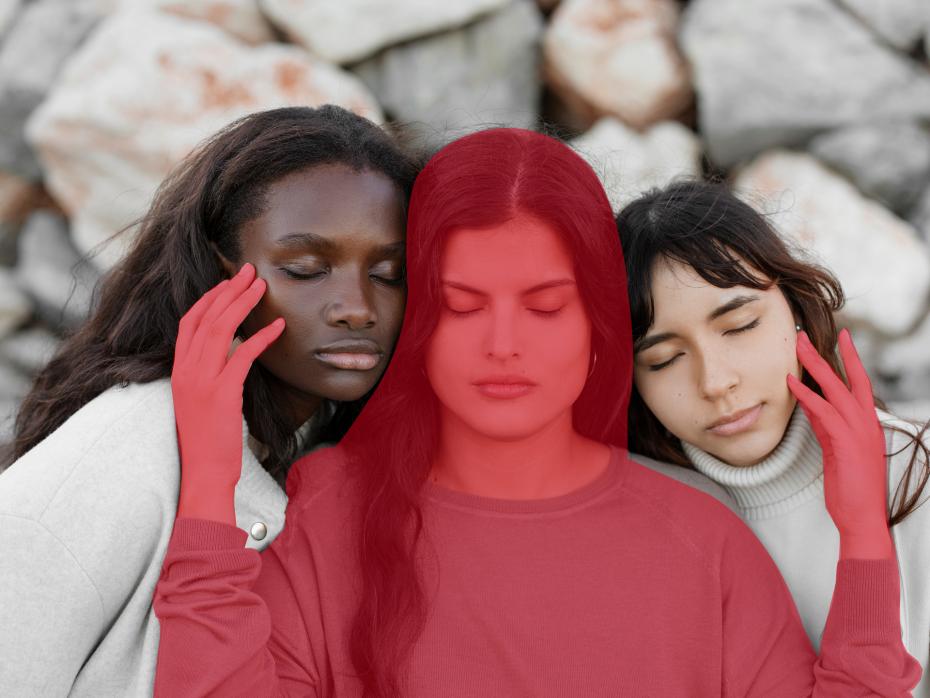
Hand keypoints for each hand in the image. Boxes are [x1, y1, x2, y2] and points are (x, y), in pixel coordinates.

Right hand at [172, 263, 284, 523]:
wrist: (204, 472)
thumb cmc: (208, 440)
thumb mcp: (201, 401)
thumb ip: (208, 375)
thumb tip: (231, 354)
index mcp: (178, 370)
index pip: (189, 322)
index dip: (209, 297)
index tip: (228, 281)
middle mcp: (186, 370)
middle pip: (205, 317)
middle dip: (229, 289)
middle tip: (250, 271)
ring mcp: (201, 381)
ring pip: (221, 329)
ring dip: (243, 303)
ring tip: (262, 285)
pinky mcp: (222, 393)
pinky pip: (243, 355)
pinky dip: (262, 337)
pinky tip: (279, 326)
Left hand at [787, 329, 892, 559]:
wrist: (863, 517)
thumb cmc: (851, 488)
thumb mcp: (836, 449)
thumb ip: (825, 425)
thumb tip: (809, 403)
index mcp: (868, 423)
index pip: (860, 383)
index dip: (850, 359)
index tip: (840, 337)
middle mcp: (867, 422)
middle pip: (849, 377)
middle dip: (828, 353)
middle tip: (806, 334)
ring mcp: (859, 431)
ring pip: (835, 388)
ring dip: (814, 366)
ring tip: (796, 346)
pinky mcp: (845, 442)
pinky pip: (823, 412)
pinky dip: (806, 396)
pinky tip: (790, 383)